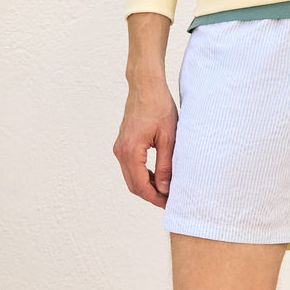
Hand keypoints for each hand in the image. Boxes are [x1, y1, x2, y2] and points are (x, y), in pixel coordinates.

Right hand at [113, 79, 177, 207]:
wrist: (146, 86)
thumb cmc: (159, 107)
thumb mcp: (168, 138)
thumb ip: (166, 165)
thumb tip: (164, 188)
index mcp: (131, 151)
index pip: (141, 186)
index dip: (155, 198)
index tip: (169, 203)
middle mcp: (121, 151)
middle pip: (133, 185)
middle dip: (151, 195)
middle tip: (169, 200)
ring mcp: (120, 147)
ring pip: (131, 177)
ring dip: (147, 185)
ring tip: (166, 189)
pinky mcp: (123, 143)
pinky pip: (130, 167)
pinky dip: (143, 175)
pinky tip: (158, 176)